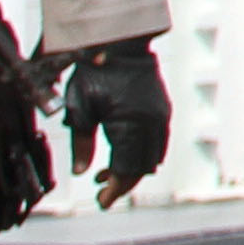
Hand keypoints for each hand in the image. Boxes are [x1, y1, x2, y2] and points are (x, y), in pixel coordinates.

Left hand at [49, 40, 168, 206]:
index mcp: (130, 126)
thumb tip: (82, 172)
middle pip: (142, 167)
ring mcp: (160, 116)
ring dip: (133, 169)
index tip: (100, 201)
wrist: (121, 43)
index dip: (114, 189)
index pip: (127, 170)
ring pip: (153, 156)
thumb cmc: (96, 74)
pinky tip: (123, 152)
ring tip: (105, 173)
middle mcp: (152, 124)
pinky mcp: (163, 108)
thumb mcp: (80, 110)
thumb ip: (81, 144)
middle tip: (101, 191)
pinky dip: (142, 153)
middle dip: (122, 183)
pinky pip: (158, 140)